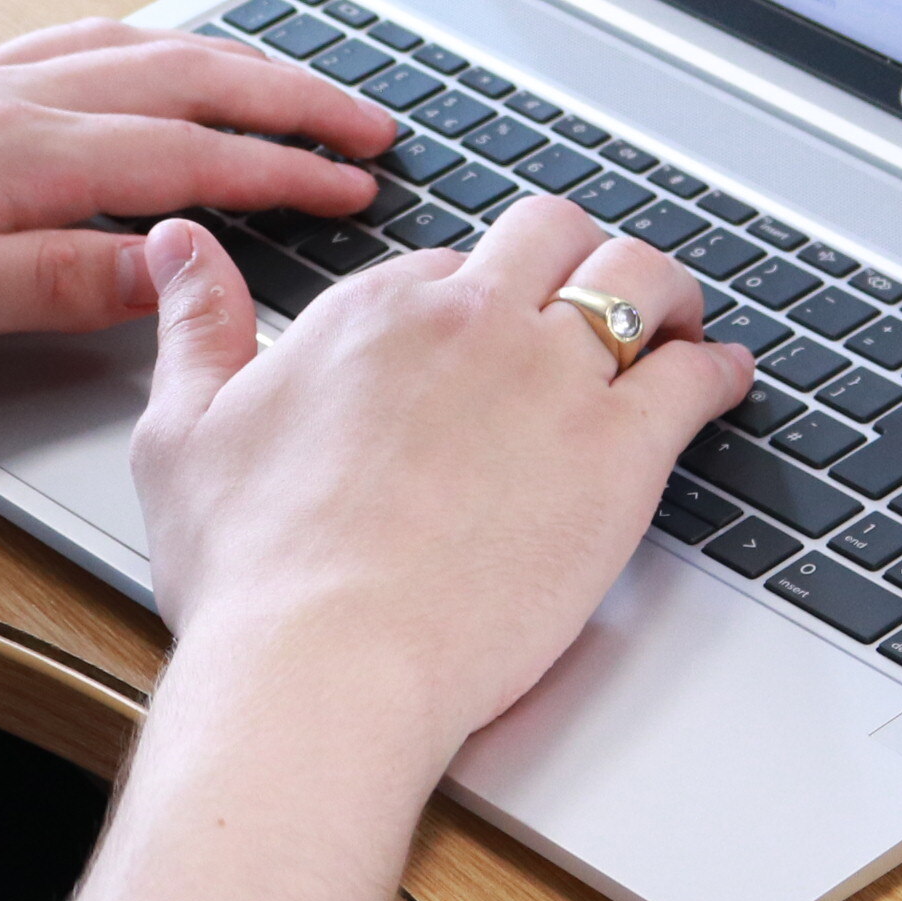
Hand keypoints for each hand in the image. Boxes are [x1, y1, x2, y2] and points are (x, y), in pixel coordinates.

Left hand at [0, 20, 395, 388]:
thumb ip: (47, 279)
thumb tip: (166, 264)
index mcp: (3, 149)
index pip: (182, 151)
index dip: (282, 168)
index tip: (361, 181)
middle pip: (178, 77)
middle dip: (287, 93)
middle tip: (374, 118)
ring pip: (131, 52)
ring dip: (229, 64)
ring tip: (298, 84)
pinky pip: (72, 50)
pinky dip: (148, 50)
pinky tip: (156, 63)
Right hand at [128, 196, 754, 767]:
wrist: (324, 663)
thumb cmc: (254, 573)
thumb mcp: (185, 432)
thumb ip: (195, 327)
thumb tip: (179, 249)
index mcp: (374, 314)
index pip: (451, 267)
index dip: (474, 300)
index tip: (485, 336)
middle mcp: (471, 324)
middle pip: (554, 237)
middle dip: (577, 257)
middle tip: (594, 295)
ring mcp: (553, 379)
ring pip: (637, 279)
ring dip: (660, 290)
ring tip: (673, 320)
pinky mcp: (619, 449)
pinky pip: (694, 375)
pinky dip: (716, 368)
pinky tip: (721, 379)